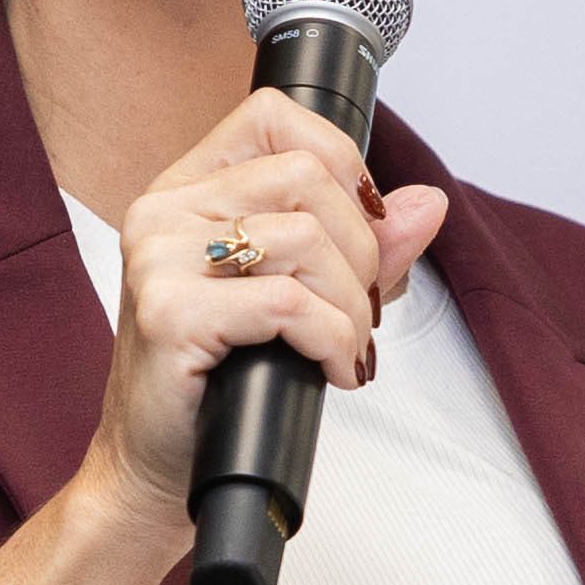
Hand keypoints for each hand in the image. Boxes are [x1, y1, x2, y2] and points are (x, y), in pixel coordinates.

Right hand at [71, 88, 455, 543]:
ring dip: (351, 306)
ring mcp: (158, 257)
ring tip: (345, 349)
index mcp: (189, 190)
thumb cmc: (219, 382)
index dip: (342, 162)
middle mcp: (164, 210)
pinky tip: (330, 369)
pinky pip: (288, 303)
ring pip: (304, 239)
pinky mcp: (168, 312)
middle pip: (307, 178)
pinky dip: (331, 339)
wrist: (157, 467)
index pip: (275, 117)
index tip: (365, 228)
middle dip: (363, 253)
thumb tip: (427, 204)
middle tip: (360, 313)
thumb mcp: (303, 299)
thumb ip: (366, 247)